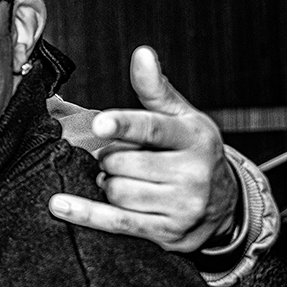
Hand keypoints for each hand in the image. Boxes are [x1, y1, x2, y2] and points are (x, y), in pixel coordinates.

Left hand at [48, 46, 236, 251]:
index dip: (123, 125)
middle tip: (119, 159)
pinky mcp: (168, 233)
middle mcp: (193, 174)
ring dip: (107, 183)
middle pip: (123, 163)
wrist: (225, 203)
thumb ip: (156, 89)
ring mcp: (182, 207)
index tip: (99, 123)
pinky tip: (60, 204)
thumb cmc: (194, 152)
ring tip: (122, 179)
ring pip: (117, 191)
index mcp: (195, 138)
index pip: (153, 129)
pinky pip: (117, 222)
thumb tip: (142, 54)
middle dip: (109, 159)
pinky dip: (86, 214)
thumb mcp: (182, 118)